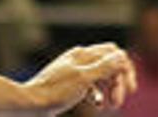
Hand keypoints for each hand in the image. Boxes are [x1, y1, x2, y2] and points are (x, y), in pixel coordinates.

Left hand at [22, 43, 136, 113]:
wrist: (28, 104)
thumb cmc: (54, 93)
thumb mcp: (83, 80)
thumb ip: (104, 67)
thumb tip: (122, 56)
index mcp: (83, 54)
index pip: (114, 53)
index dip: (125, 69)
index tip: (129, 89)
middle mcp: (80, 58)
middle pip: (110, 63)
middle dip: (119, 81)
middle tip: (120, 101)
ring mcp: (74, 69)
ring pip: (101, 74)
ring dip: (110, 87)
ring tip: (112, 105)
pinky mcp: (69, 82)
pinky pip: (91, 83)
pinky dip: (98, 92)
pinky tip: (98, 104)